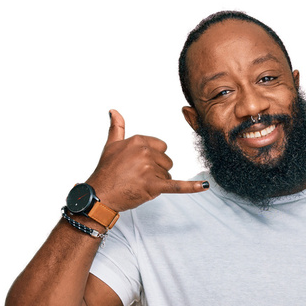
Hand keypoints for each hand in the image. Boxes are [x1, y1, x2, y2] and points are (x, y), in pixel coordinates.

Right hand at [86, 109, 207, 211]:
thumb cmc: (106, 171)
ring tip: (139, 184)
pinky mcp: (153, 186)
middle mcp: (145, 152)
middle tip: (138, 177)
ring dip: (158, 182)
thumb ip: (117, 128)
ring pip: (168, 174)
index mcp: (138, 140)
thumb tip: (114, 111)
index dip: (153, 158)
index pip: (161, 147)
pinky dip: (191, 187)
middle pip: (166, 161)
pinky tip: (204, 186)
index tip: (139, 165)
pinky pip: (176, 186)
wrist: (100, 194)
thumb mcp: (111, 145)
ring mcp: (150, 169)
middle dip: (157, 170)